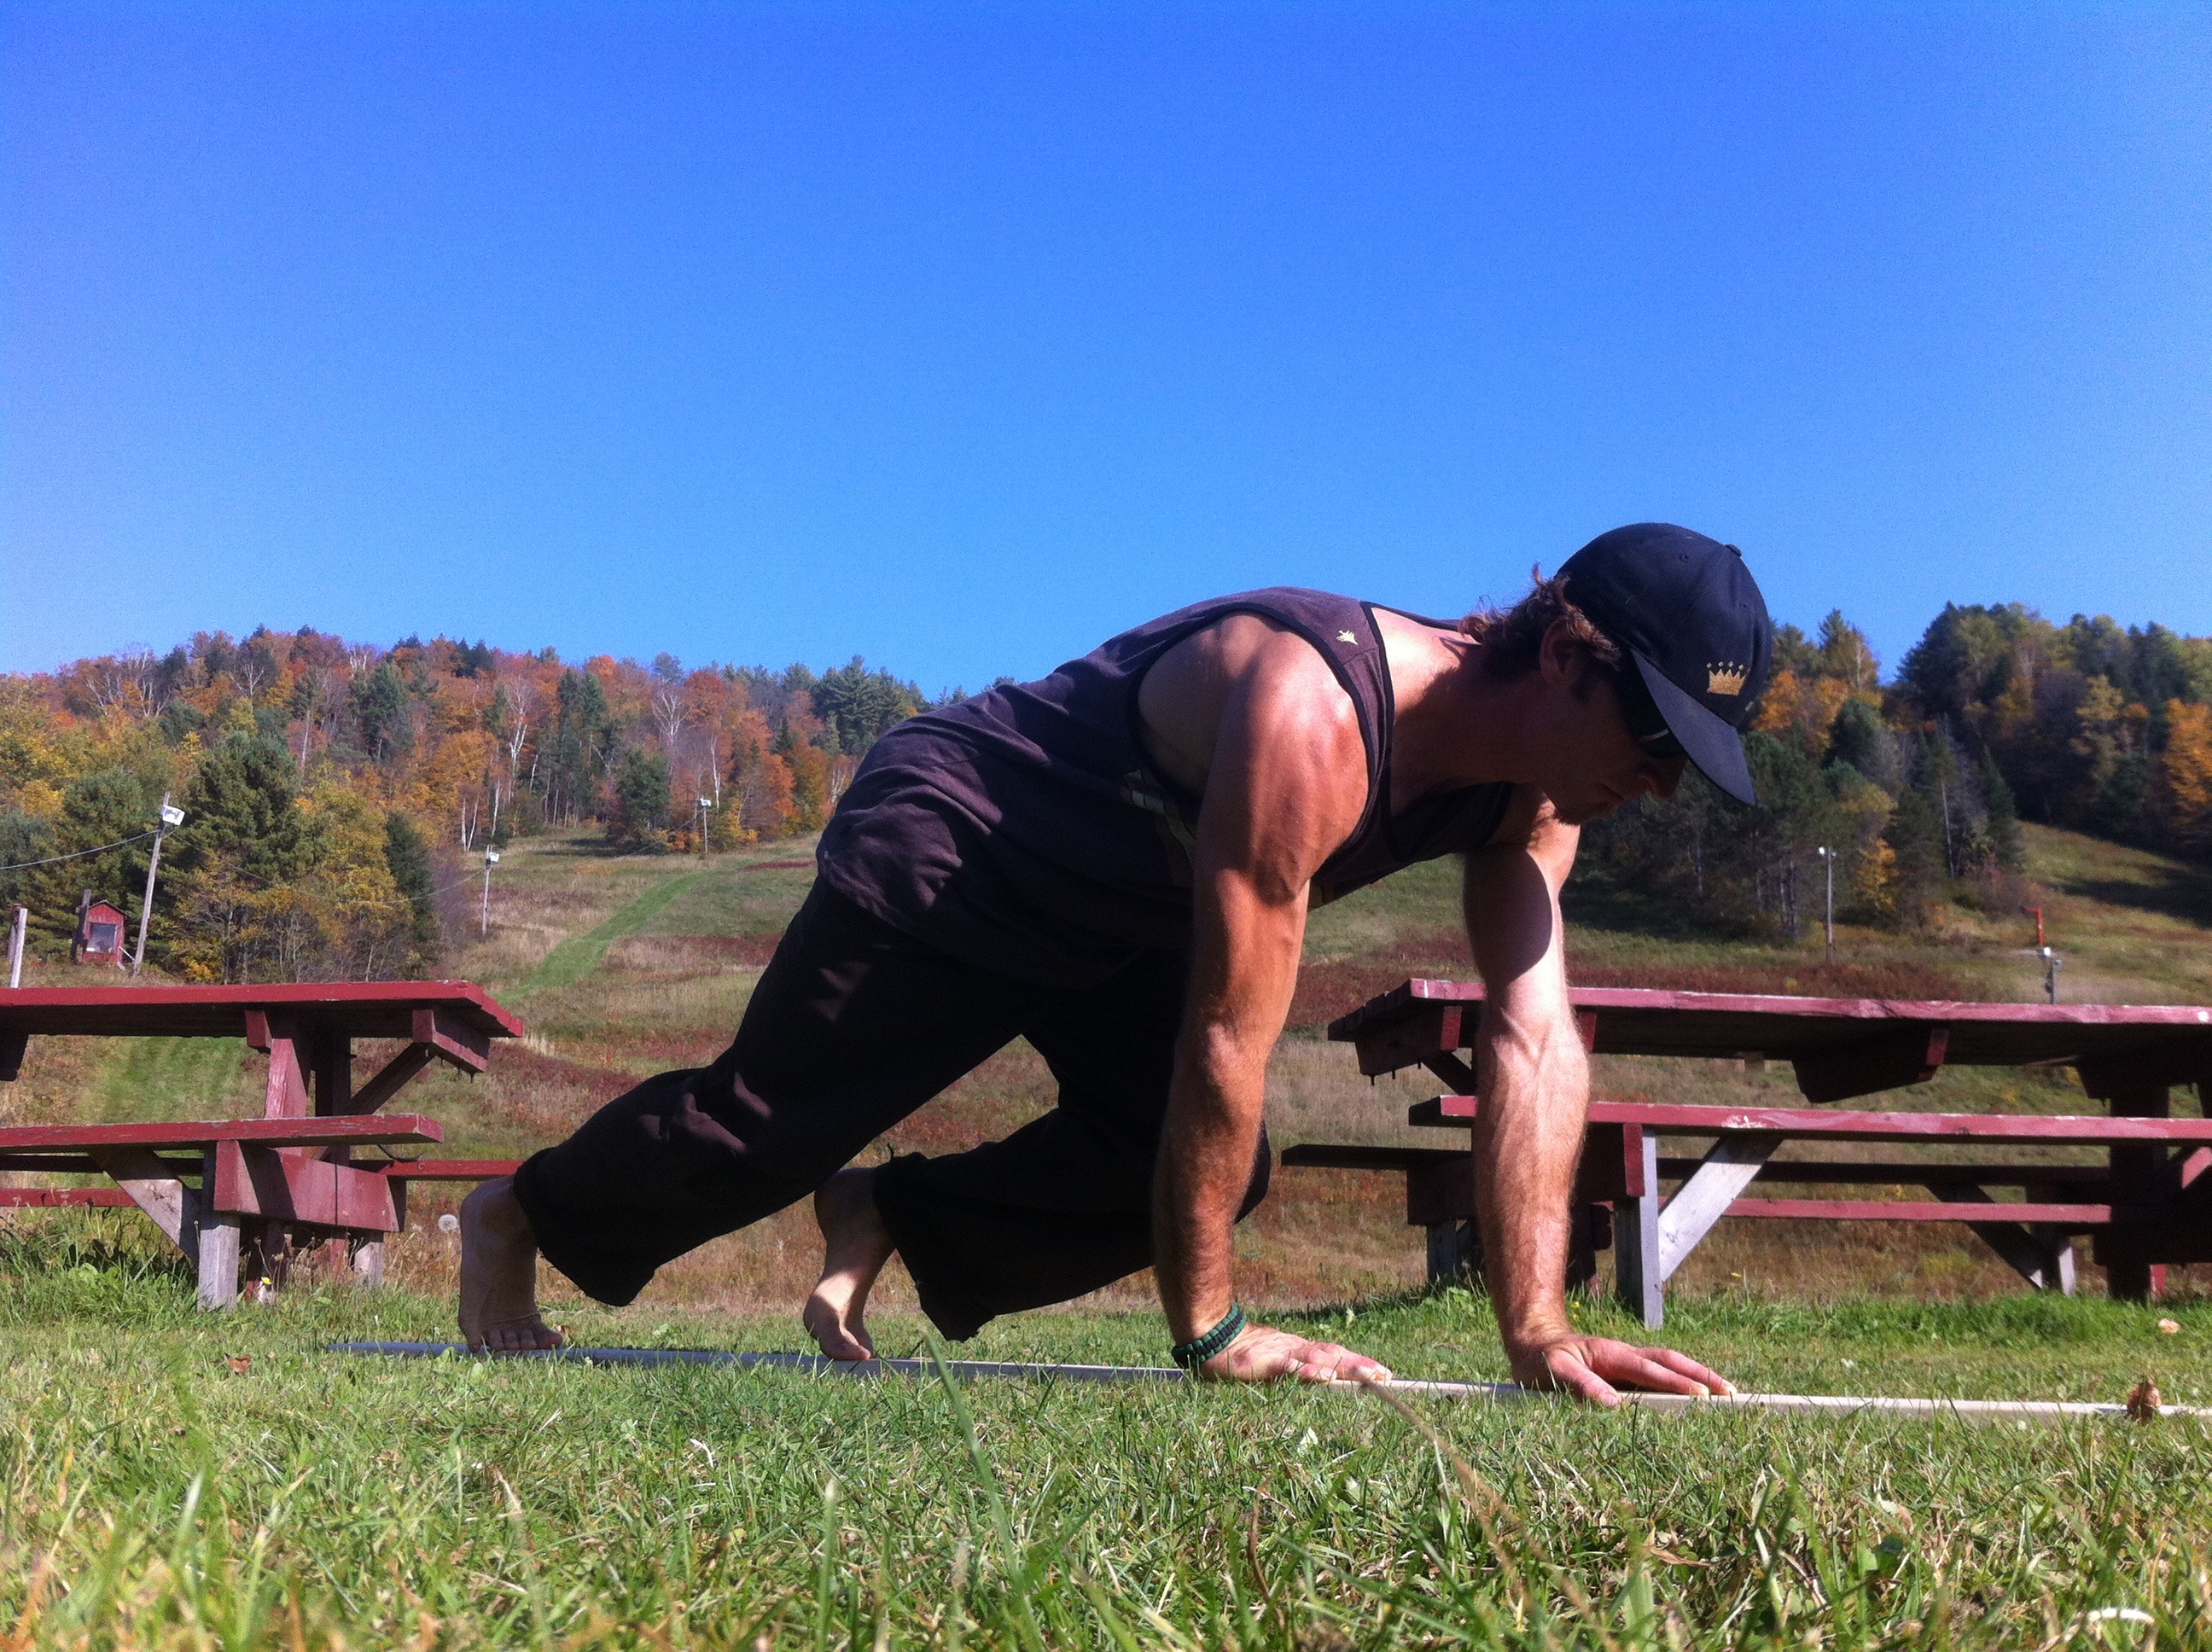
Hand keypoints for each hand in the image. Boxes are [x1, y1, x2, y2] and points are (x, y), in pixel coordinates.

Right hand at [1200, 1322, 1394, 1384]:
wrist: (1215, 1343)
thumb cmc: (1247, 1358)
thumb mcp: (1278, 1366)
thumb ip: (1298, 1371)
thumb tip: (1324, 1378)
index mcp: (1302, 1351)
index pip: (1336, 1354)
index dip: (1360, 1361)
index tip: (1384, 1372)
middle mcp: (1298, 1349)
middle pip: (1335, 1355)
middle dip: (1361, 1365)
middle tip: (1386, 1376)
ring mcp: (1284, 1354)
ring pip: (1319, 1358)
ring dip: (1344, 1367)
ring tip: (1367, 1375)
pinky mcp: (1267, 1362)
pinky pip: (1291, 1367)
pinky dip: (1308, 1371)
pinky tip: (1323, 1376)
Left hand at [1511, 1334, 1734, 1406]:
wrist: (1533, 1345)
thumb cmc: (1542, 1361)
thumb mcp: (1554, 1372)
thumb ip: (1579, 1386)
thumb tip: (1614, 1405)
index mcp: (1611, 1354)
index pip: (1649, 1369)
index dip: (1675, 1382)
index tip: (1702, 1396)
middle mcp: (1626, 1356)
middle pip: (1670, 1362)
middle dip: (1701, 1376)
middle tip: (1732, 1393)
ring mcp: (1629, 1364)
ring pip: (1670, 1367)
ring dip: (1698, 1378)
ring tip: (1728, 1395)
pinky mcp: (1628, 1374)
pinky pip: (1661, 1376)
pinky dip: (1683, 1383)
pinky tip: (1700, 1400)